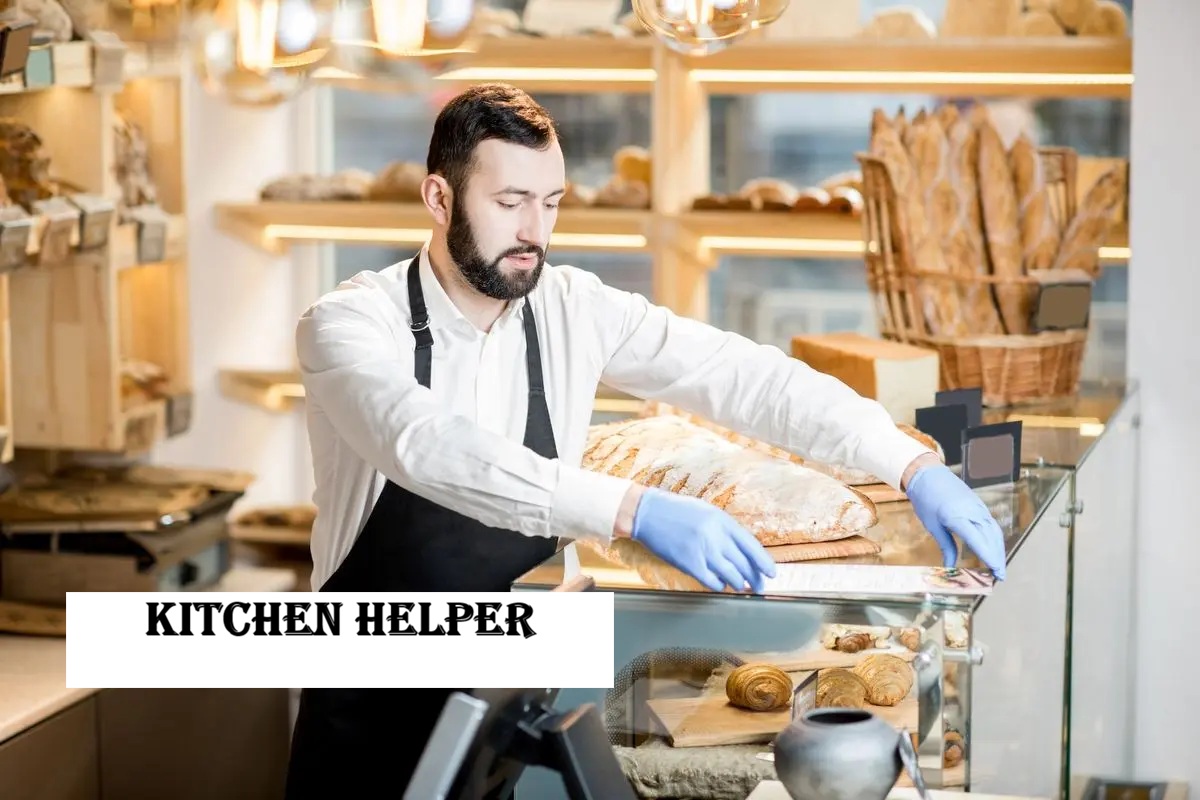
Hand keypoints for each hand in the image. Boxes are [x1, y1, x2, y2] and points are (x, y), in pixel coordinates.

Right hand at [630, 488, 777, 593]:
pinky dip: (719, 585)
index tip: (771, 573)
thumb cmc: (677, 511)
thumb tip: (742, 550)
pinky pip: (711, 581)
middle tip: (758, 586)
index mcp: (723, 521)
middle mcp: (716, 536)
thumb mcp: (707, 512)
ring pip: (731, 575)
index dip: (764, 562)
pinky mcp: (689, 563)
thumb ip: (725, 529)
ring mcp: (703, 550)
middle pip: (744, 564)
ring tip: (740, 587)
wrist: (648, 513)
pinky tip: (720, 585)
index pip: (752, 546)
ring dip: (739, 584)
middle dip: (754, 578)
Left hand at [905, 464, 1006, 579]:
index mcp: (958, 517)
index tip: (996, 572)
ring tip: (999, 566)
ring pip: (994, 531)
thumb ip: (945, 546)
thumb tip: (949, 566)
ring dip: (999, 549)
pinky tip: (994, 548)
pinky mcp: (979, 504)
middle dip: (997, 557)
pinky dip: (995, 538)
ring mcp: (978, 507)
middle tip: (1000, 576)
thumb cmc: (926, 499)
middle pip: (991, 538)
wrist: (928, 474)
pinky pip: (991, 523)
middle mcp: (972, 511)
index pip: (978, 540)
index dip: (989, 557)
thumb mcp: (932, 525)